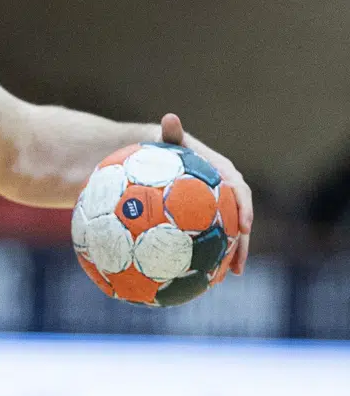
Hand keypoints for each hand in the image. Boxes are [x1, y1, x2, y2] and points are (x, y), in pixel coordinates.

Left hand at [160, 113, 251, 274]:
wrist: (151, 162)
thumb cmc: (158, 150)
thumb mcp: (164, 141)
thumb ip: (170, 134)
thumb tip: (169, 118)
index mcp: (221, 175)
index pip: (238, 191)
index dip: (244, 208)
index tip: (244, 226)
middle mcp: (223, 194)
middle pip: (239, 218)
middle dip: (243, 241)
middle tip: (240, 261)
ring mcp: (214, 210)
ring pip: (227, 233)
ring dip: (230, 255)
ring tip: (228, 276)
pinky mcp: (201, 222)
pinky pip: (207, 240)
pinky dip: (207, 257)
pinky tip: (200, 277)